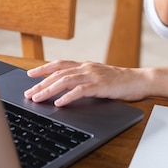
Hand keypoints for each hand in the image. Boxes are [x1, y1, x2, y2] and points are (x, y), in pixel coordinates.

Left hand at [24, 60, 149, 106]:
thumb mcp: (98, 77)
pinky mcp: (100, 86)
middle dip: (41, 83)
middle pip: (58, 74)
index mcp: (85, 65)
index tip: (30, 75)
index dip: (43, 68)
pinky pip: (80, 90)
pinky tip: (59, 103)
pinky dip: (67, 97)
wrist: (139, 80)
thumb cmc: (119, 82)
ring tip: (37, 98)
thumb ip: (83, 80)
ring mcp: (93, 76)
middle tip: (28, 93)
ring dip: (49, 90)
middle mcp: (86, 68)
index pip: (59, 64)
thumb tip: (66, 89)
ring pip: (65, 81)